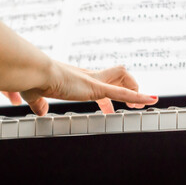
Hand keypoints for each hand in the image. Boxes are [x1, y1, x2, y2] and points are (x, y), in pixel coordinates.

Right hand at [20, 61, 157, 115]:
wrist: (34, 73)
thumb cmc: (33, 80)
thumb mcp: (36, 96)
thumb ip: (39, 104)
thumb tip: (40, 111)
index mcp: (78, 78)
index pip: (101, 83)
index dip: (109, 96)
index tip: (108, 109)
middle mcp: (88, 76)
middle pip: (117, 76)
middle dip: (128, 89)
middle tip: (136, 104)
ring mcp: (93, 81)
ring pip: (123, 78)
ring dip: (136, 90)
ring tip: (144, 104)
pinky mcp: (95, 87)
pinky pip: (122, 92)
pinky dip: (139, 96)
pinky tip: (152, 99)